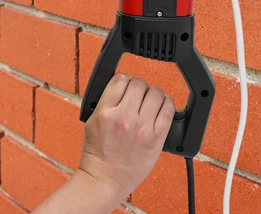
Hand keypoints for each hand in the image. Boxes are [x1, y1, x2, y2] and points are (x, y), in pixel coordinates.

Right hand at [79, 74, 174, 202]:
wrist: (104, 180)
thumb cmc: (97, 153)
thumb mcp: (92, 120)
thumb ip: (106, 100)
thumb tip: (121, 84)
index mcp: (106, 112)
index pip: (121, 79)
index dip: (124, 80)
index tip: (126, 86)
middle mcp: (125, 117)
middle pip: (139, 84)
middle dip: (138, 88)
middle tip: (137, 97)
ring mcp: (142, 128)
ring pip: (156, 93)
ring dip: (153, 94)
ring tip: (149, 102)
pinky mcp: (156, 138)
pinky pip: (168, 109)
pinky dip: (166, 103)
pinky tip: (161, 106)